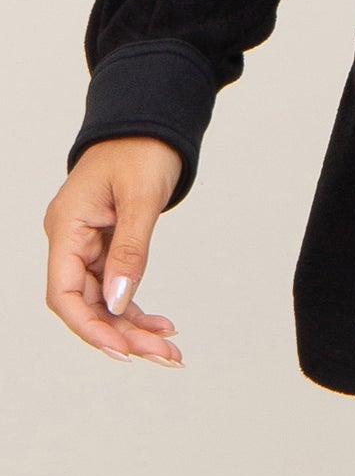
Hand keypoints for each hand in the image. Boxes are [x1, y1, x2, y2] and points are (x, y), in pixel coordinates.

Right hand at [44, 137, 184, 365]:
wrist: (150, 118)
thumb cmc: (141, 146)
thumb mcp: (141, 197)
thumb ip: (130, 250)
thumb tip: (118, 302)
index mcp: (66, 225)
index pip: (63, 293)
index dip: (89, 327)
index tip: (121, 351)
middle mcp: (71, 239)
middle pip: (86, 303)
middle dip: (122, 334)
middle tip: (164, 356)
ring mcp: (87, 243)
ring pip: (103, 300)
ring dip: (133, 327)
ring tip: (169, 350)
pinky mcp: (106, 244)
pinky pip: (115, 285)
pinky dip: (136, 306)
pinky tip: (160, 326)